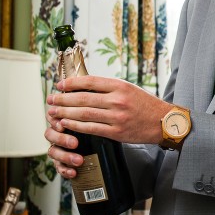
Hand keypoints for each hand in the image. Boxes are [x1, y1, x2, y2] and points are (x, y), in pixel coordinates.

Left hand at [45, 75, 171, 176]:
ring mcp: (117, 117)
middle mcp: (117, 100)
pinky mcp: (116, 133)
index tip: (60, 85)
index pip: (90, 81)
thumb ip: (109, 88)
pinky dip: (76, 126)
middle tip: (51, 99)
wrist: (163, 122)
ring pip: (84, 114)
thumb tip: (84, 88)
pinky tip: (66, 124)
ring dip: (65, 113)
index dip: (71, 83)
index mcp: (120, 86)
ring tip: (53, 112)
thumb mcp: (129, 89)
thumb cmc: (145, 104)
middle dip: (63, 99)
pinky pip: (91, 128)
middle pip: (83, 99)